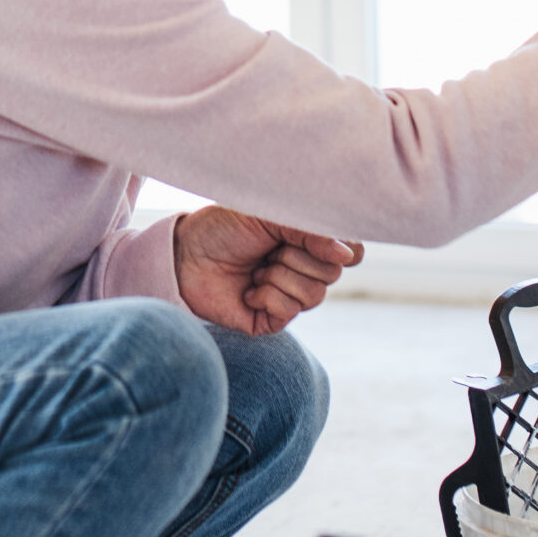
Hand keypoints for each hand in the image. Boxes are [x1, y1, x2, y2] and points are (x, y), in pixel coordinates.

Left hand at [173, 206, 360, 335]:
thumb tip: (347, 255)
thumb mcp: (270, 216)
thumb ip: (310, 232)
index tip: (312, 234)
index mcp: (309, 241)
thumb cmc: (224, 228)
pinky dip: (267, 296)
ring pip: (314, 295)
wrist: (185, 254)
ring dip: (279, 277)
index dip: (341, 246)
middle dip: (297, 257)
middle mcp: (305, 270)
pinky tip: (249, 290)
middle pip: (333, 273)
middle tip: (269, 249)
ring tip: (256, 269)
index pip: (352, 251)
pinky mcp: (273, 320)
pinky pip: (290, 311)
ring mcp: (290, 296)